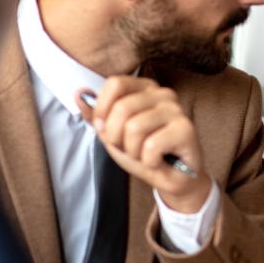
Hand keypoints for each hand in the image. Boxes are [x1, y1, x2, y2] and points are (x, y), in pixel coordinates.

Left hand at [76, 76, 211, 212]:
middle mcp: (163, 94)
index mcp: (145, 89)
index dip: (103, 109)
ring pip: (134, 128)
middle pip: (122, 108)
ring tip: (146, 155)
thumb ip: (96, 115)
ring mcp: (176, 110)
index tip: (107, 129)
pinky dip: (148, 161)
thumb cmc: (144, 153)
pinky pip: (151, 146)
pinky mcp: (186, 129)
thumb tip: (78, 93)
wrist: (172, 178)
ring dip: (133, 151)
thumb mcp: (113, 134)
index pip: (115, 83)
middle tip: (131, 148)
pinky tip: (159, 161)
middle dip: (117, 137)